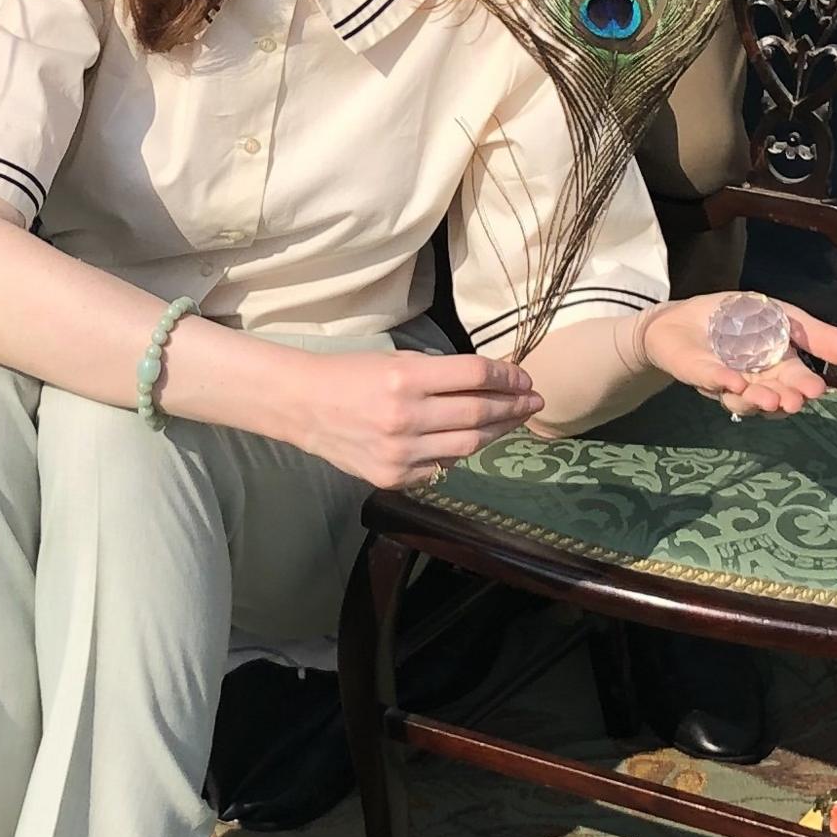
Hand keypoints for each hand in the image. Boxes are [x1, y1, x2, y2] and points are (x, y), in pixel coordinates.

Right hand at [279, 346, 541, 490]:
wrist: (301, 405)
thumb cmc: (349, 373)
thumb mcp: (395, 359)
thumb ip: (440, 374)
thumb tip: (489, 384)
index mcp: (405, 378)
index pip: (474, 375)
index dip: (507, 375)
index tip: (524, 377)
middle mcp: (406, 417)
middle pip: (479, 413)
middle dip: (513, 406)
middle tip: (534, 401)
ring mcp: (400, 452)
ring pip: (467, 444)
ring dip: (497, 431)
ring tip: (513, 421)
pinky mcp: (392, 478)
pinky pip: (441, 465)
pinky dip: (458, 451)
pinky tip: (469, 440)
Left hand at [640, 296, 836, 418]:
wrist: (685, 316)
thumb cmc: (739, 320)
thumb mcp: (786, 319)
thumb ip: (822, 338)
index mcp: (778, 368)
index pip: (797, 382)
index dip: (804, 388)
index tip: (815, 391)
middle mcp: (755, 382)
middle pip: (773, 397)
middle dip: (783, 400)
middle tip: (791, 401)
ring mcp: (725, 381)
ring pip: (743, 399)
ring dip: (755, 400)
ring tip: (765, 398)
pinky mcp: (696, 372)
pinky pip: (709, 379)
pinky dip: (720, 381)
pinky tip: (731, 381)